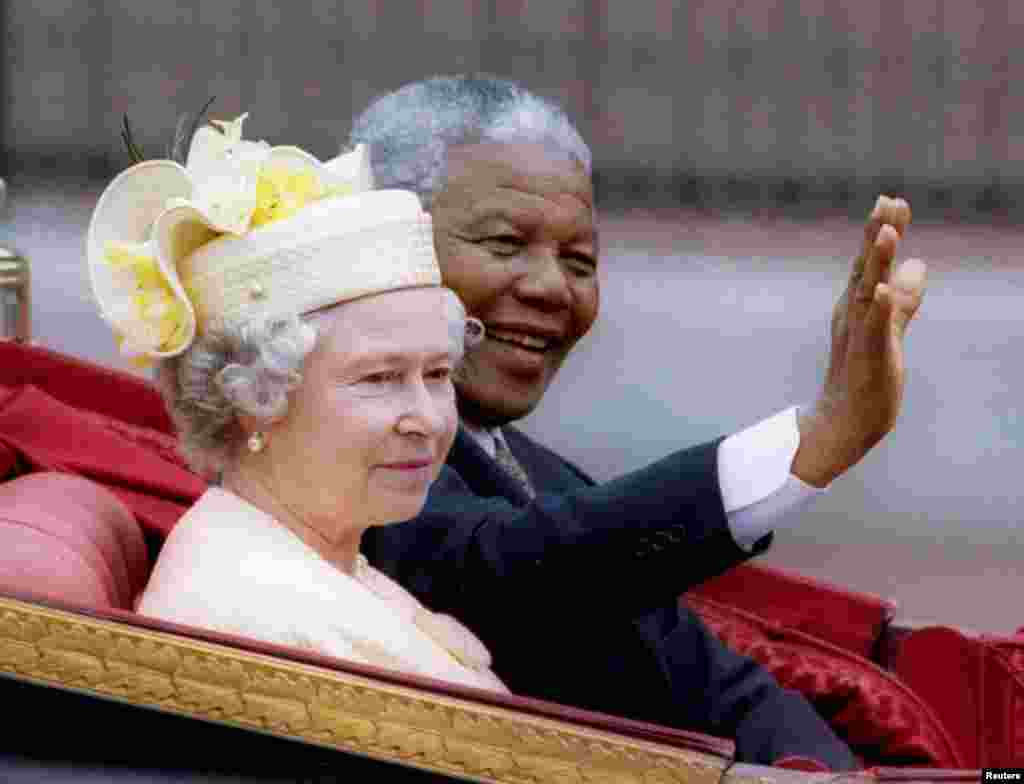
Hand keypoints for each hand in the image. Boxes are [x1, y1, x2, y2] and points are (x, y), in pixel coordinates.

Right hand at [792, 196, 927, 486]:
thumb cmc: (864, 379)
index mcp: (858, 306)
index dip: (881, 233)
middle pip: (866, 268)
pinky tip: (883, 290)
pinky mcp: (866, 358)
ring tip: (887, 233)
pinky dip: (877, 309)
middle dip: (876, 235)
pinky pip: (871, 331)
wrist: (843, 424)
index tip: (892, 200)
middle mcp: (854, 315)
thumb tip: (919, 264)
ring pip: (867, 292)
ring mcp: (859, 335)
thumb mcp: (888, 330)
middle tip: (886, 201)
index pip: (871, 263)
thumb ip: (904, 299)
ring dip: (876, 263)